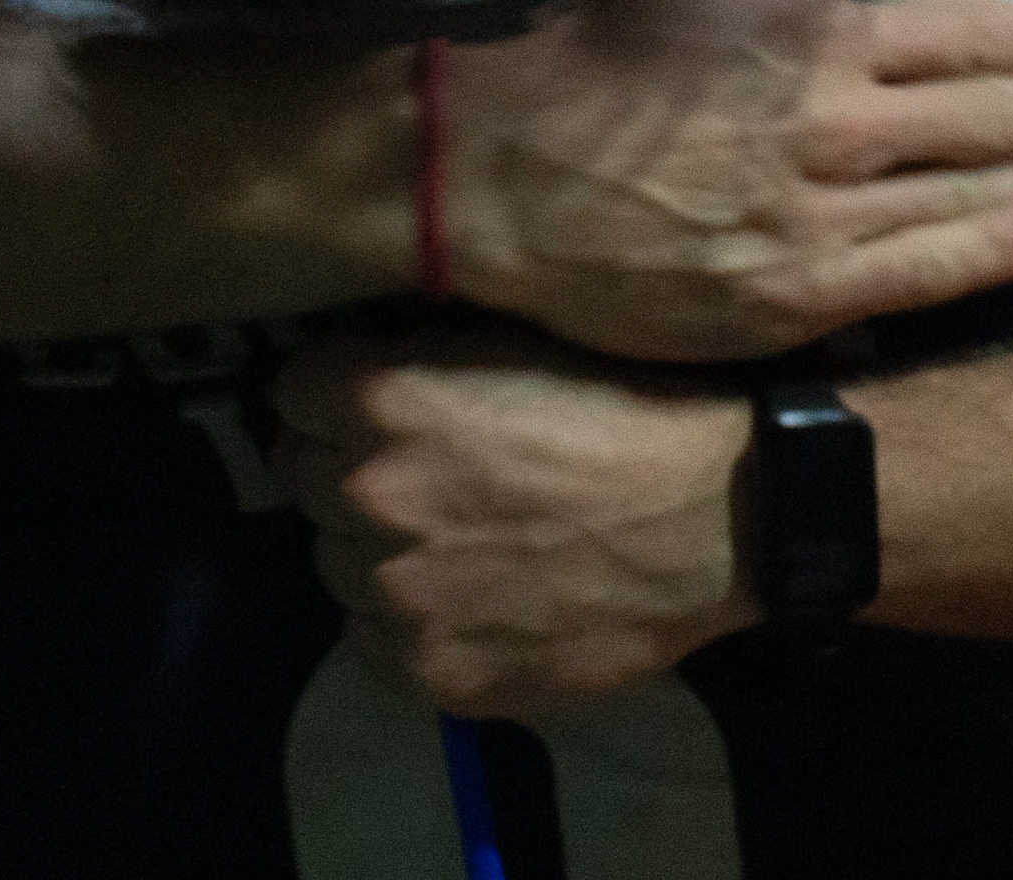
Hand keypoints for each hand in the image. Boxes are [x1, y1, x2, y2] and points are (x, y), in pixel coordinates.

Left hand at [276, 324, 753, 718]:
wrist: (719, 515)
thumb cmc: (627, 407)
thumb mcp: (513, 340)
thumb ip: (419, 359)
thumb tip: (360, 377)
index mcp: (381, 398)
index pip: (293, 394)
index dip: (334, 400)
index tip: (372, 411)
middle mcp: (369, 493)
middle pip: (304, 481)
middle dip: (348, 472)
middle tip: (422, 480)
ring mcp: (396, 592)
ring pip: (334, 566)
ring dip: (374, 552)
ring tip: (454, 545)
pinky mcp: (430, 672)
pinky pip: (373, 642)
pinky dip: (405, 623)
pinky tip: (469, 599)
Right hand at [448, 0, 1012, 360]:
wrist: (499, 174)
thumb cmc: (597, 55)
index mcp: (821, 40)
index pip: (969, 37)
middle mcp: (837, 130)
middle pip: (992, 120)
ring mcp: (819, 224)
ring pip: (972, 201)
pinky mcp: (791, 301)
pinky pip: (920, 278)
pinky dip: (998, 255)